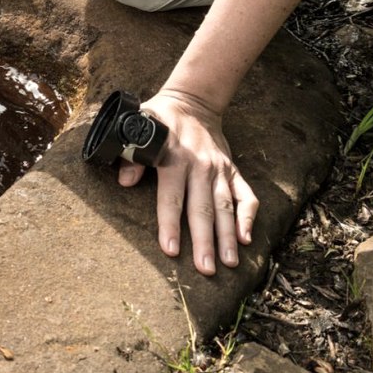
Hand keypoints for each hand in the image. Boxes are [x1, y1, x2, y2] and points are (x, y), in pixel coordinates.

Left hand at [118, 89, 258, 275]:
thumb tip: (124, 181)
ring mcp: (220, 169)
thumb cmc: (158, 120)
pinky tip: (247, 238)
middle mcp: (200, 166)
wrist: (193, 102)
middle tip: (206, 269)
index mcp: (174, 158)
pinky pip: (246, 195)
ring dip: (228, 236)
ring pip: (226, 207)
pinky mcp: (233, 170)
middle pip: (203, 209)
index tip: (171, 250)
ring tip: (230, 263)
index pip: (171, 198)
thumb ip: (130, 156)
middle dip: (205, 241)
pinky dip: (249, 216)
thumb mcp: (137, 130)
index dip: (169, 225)